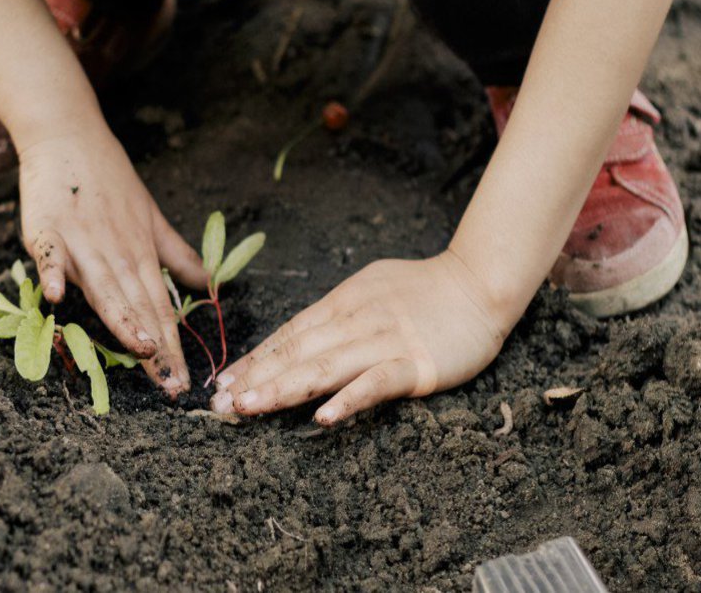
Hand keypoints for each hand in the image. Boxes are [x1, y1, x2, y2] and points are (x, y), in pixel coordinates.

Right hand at [18, 128, 206, 397]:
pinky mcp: (47, 229)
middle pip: (138, 306)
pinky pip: (50, 254)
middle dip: (155, 348)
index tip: (183, 383)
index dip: (172, 347)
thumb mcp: (151, 216)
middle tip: (170, 386)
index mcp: (140, 253)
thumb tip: (208, 284)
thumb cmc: (109, 180)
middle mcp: (115, 252)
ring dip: (121, 316)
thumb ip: (176, 255)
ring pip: (103, 286)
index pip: (161, 308)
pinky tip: (54, 296)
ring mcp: (81, 241)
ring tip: (140, 348)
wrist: (69, 136)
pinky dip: (52, 272)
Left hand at [210, 252, 510, 424]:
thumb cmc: (422, 290)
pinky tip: (324, 418)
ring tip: (250, 409)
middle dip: (256, 378)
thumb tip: (295, 337)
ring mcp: (386, 342)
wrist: (480, 283)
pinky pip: (378, 383)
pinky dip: (350, 399)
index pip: (289, 334)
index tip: (223, 382)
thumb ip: (334, 314)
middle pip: (298, 352)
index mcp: (341, 303)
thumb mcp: (368, 289)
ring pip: (326, 367)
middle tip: (220, 404)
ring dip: (284, 388)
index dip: (255, 359)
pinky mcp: (418, 365)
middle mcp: (356, 321)